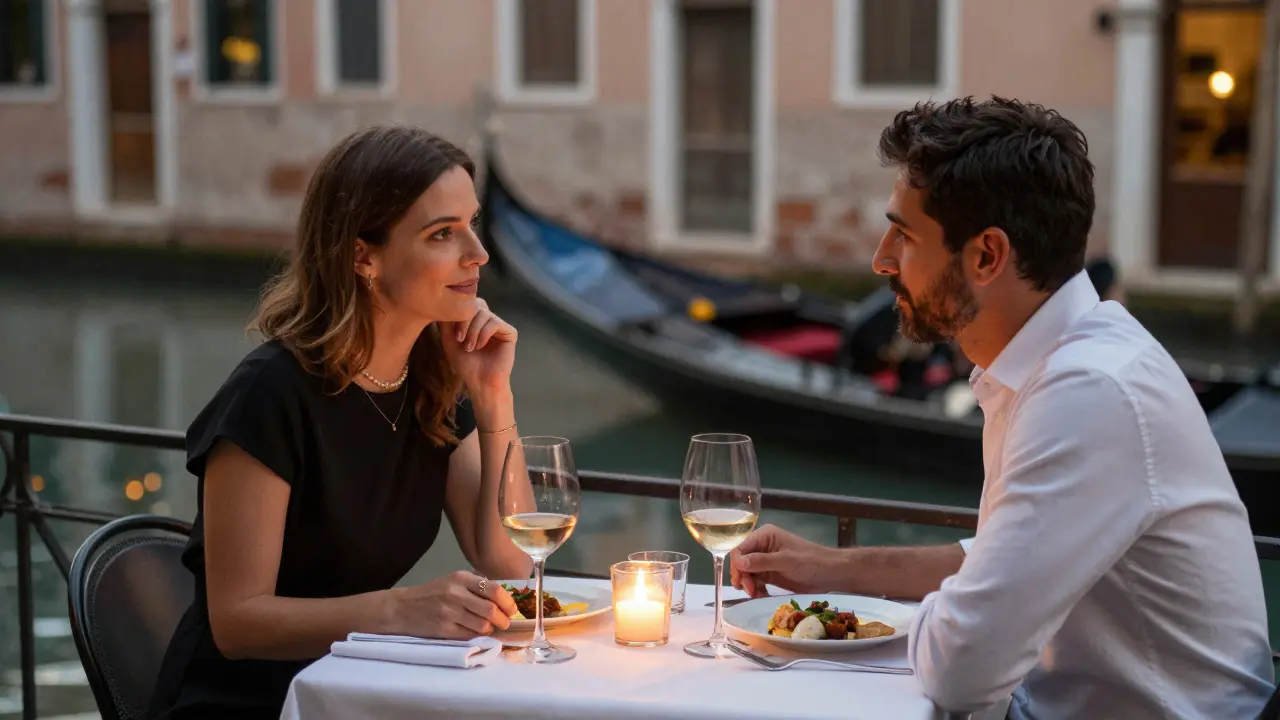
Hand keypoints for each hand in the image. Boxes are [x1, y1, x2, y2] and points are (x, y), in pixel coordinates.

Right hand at [386, 571, 518, 638]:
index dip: (507, 602)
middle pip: (491, 610)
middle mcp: (456, 594)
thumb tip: (503, 598)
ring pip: (483, 625)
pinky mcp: (444, 629)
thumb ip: (475, 586)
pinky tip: (475, 632)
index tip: (512, 609)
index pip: (493, 590)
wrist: (402, 608)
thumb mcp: (452, 581)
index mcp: (461, 578)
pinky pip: (470, 635)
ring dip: (490, 629)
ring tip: (489, 627)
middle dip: (503, 619)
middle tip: (505, 623)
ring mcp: (449, 612)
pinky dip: (477, 635)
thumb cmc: (432, 594)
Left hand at [440, 298, 517, 392]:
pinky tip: (479, 346)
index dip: (459, 314)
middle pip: (476, 305)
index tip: (453, 334)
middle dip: (465, 321)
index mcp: (476, 320)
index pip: (469, 303)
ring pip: (485, 314)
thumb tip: (443, 303)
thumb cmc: (465, 364)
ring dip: (473, 331)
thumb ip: (446, 322)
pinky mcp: (510, 332)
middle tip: (460, 339)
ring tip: (470, 347)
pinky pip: (495, 322)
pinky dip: (484, 334)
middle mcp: (489, 320)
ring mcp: (500, 325)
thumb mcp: (449, 340)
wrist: (480, 381)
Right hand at [730, 524, 834, 597]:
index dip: (737, 565)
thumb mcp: (785, 561)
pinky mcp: (770, 573)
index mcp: (764, 536)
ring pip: (746, 573)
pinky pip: (755, 580)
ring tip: (756, 595)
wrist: (830, 573)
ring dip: (748, 585)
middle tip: (750, 591)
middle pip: (741, 561)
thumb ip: (761, 561)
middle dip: (743, 577)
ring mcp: (765, 560)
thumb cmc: (810, 562)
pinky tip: (760, 595)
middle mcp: (762, 546)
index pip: (740, 549)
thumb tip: (738, 562)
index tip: (741, 582)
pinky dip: (755, 589)